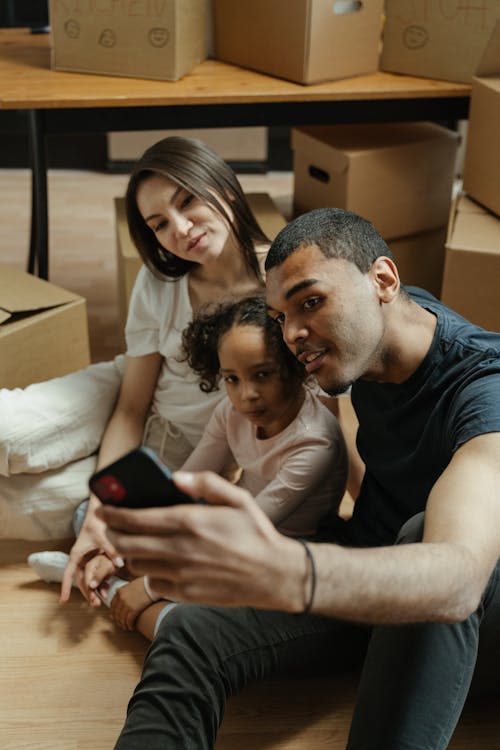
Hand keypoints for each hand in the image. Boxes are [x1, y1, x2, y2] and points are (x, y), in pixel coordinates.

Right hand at [60, 497, 121, 605]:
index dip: (66, 587)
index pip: (69, 574)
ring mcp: (87, 558)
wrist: (100, 512)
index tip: (63, 601)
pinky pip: (96, 572)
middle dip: (87, 592)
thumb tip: (120, 564)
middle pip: (80, 579)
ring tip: (101, 600)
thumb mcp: (103, 537)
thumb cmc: (97, 522)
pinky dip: (100, 580)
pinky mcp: (95, 557)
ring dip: (94, 588)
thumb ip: (111, 550)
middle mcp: (80, 558)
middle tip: (94, 604)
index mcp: (77, 554)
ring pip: (88, 577)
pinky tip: (107, 589)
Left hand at [98, 471, 307, 612]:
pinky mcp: (186, 594)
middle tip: (110, 528)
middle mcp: (180, 549)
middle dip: (112, 534)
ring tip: (136, 545)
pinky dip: (150, 574)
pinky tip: (160, 564)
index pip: (136, 518)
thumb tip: (176, 477)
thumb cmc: (256, 533)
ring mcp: (182, 575)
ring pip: (137, 565)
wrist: (275, 575)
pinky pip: (153, 584)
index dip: (113, 514)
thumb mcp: (237, 498)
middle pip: (127, 544)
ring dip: (131, 554)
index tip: (103, 509)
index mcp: (190, 521)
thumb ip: (205, 483)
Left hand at [109, 577, 151, 630]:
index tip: (115, 617)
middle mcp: (121, 599)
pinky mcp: (133, 610)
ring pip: (122, 619)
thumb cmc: (144, 583)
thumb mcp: (131, 584)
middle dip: (118, 621)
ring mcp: (126, 605)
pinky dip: (130, 625)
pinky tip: (132, 627)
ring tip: (127, 627)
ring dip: (124, 625)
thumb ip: (124, 589)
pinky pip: (129, 621)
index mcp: (119, 592)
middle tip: (121, 624)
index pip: (112, 605)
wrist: (152, 585)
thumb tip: (118, 592)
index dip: (113, 613)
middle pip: (116, 614)